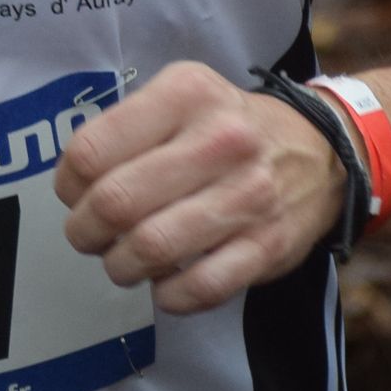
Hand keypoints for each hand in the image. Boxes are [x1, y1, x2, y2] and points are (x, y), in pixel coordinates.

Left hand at [55, 62, 343, 313]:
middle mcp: (220, 140)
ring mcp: (248, 195)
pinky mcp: (268, 246)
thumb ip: (125, 127)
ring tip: (122, 260)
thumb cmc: (228, 126)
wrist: (323, 150)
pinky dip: (167, 296)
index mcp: (187, 95)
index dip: (67, 184)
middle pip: (115, 203)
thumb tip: (72, 182)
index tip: (74, 193)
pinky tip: (162, 284)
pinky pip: (199, 287)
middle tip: (88, 235)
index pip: (92, 150)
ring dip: (120, 265)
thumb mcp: (182, 95)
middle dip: (85, 231)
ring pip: (150, 248)